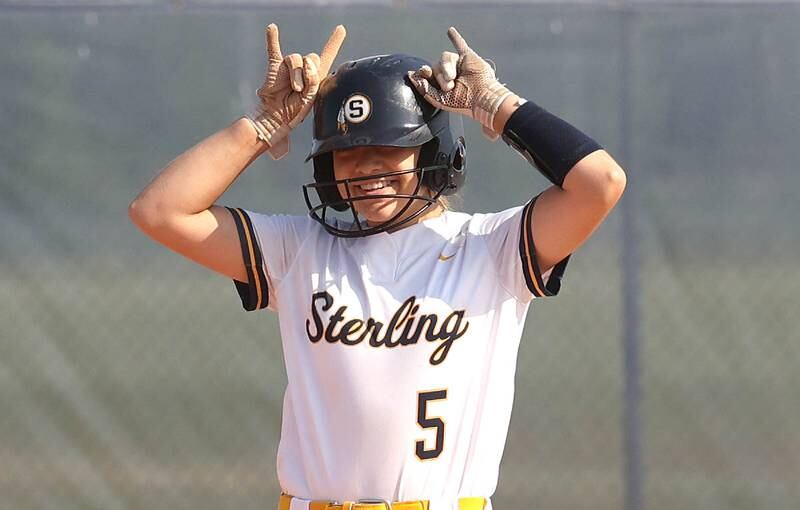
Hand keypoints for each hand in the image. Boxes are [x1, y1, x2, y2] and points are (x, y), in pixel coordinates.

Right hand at [251, 23, 345, 159]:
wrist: (277, 117)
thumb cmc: (295, 110)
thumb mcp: (311, 97)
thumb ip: (313, 79)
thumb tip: (307, 62)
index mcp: (316, 75)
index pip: (327, 55)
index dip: (334, 42)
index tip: (341, 29)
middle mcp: (303, 68)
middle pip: (311, 57)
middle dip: (309, 73)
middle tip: (302, 90)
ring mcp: (288, 66)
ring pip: (295, 59)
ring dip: (297, 75)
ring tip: (294, 89)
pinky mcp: (275, 67)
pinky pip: (273, 49)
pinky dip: (272, 39)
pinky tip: (272, 28)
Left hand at [407, 27, 518, 139]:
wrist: (482, 98)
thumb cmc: (463, 103)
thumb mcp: (439, 100)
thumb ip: (424, 88)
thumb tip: (411, 76)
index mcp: (441, 84)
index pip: (427, 74)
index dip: (424, 73)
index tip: (423, 72)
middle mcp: (448, 73)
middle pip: (435, 65)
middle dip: (440, 76)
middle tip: (449, 87)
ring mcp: (458, 64)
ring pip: (445, 57)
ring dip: (447, 68)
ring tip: (453, 78)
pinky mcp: (467, 57)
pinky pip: (460, 44)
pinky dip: (455, 38)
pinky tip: (450, 31)